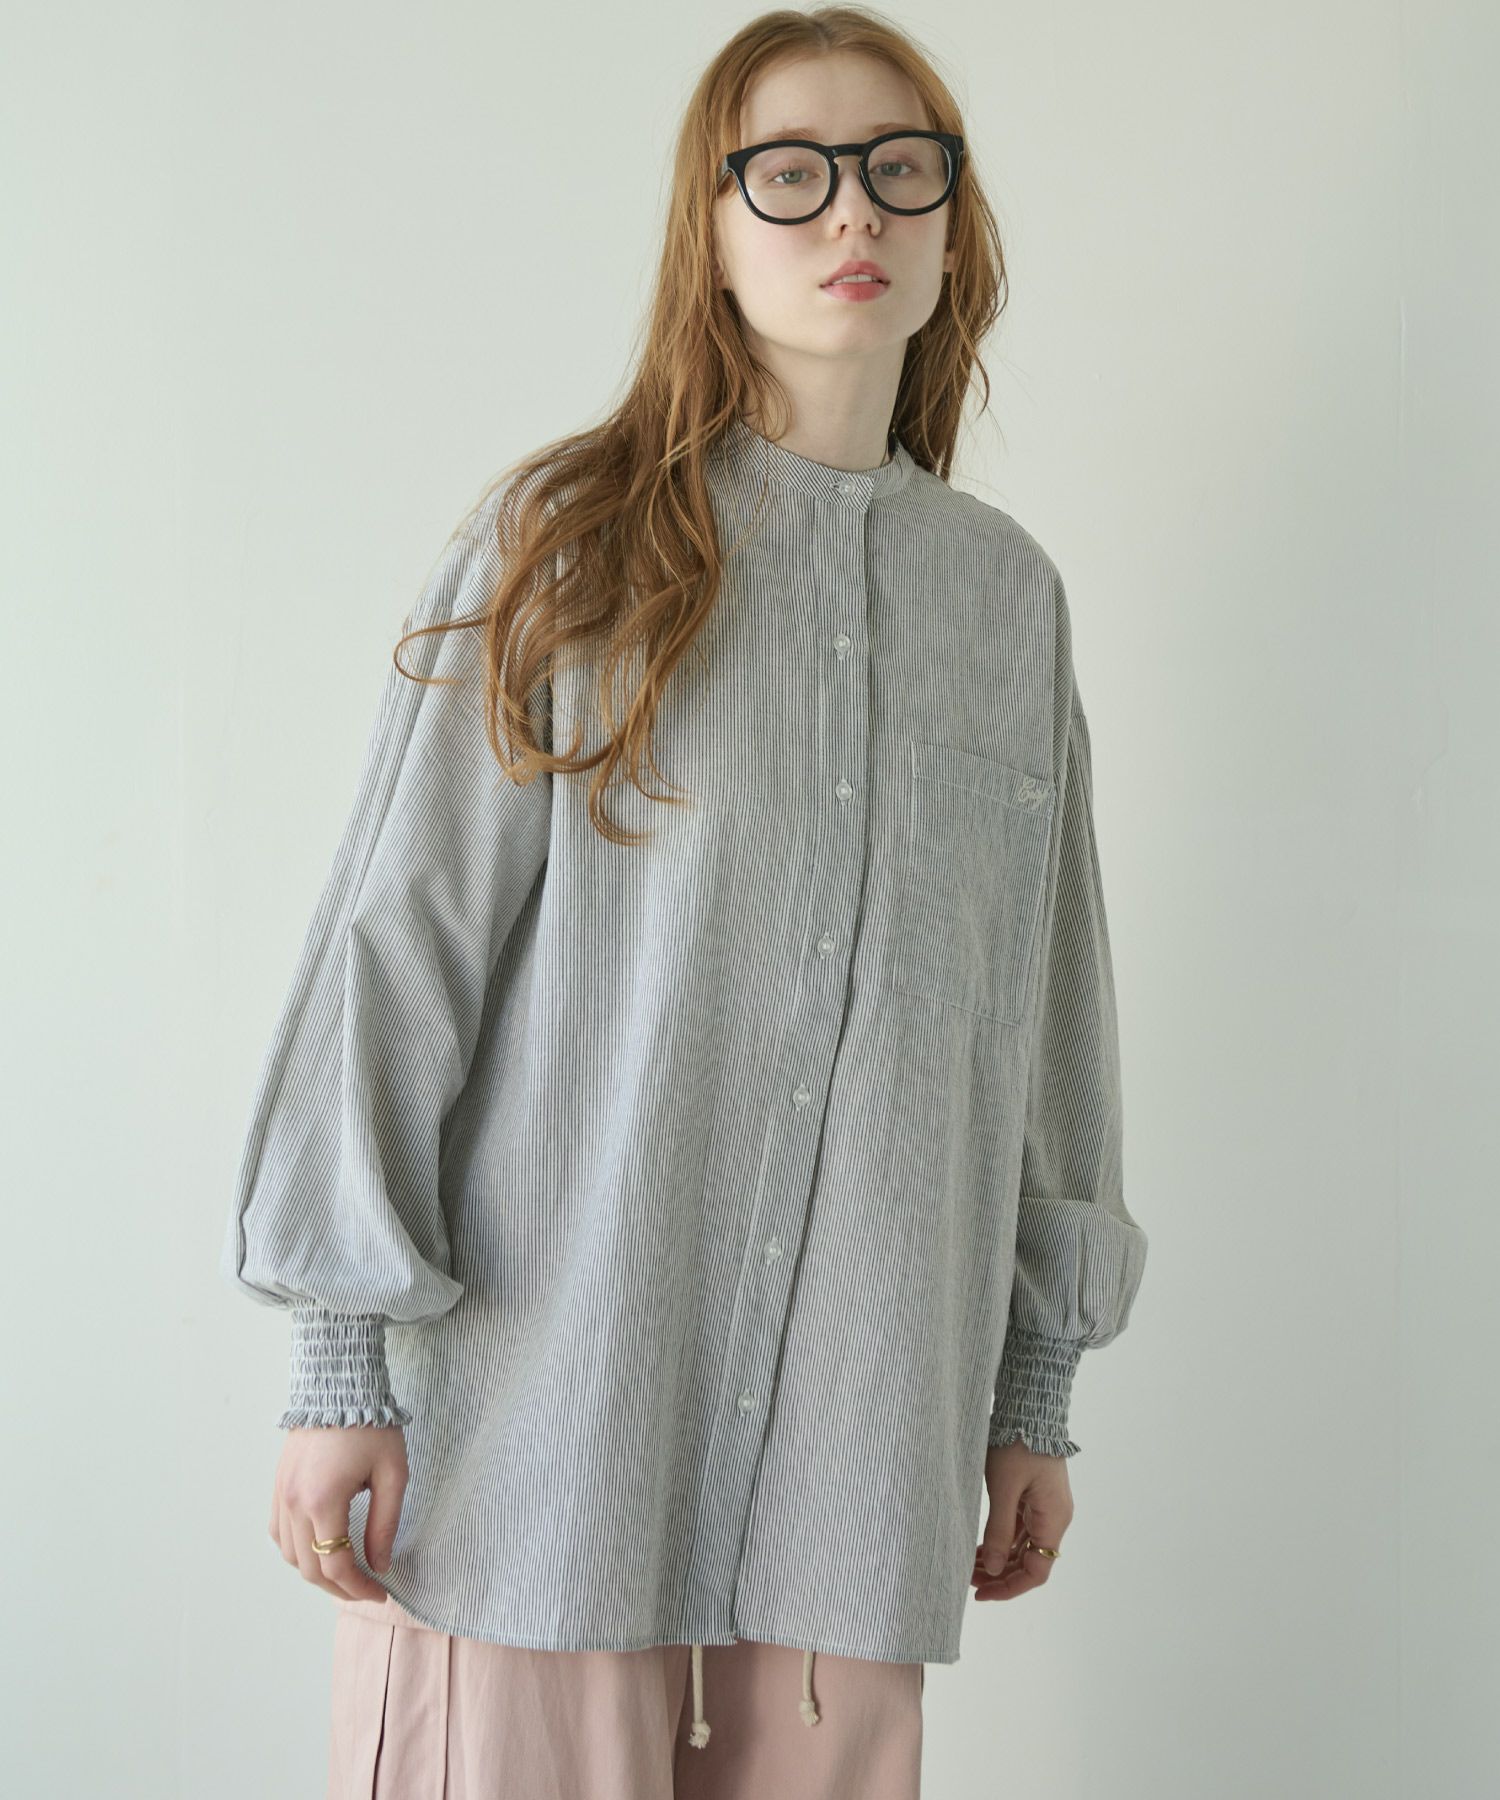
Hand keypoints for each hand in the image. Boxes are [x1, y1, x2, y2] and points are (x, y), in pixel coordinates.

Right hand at [269, 1424, 408, 1602]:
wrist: (339, 1386)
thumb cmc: (371, 1426)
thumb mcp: (392, 1474)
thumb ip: (384, 1524)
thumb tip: (379, 1564)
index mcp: (323, 1501)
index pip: (336, 1564)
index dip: (358, 1587)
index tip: (380, 1591)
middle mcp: (294, 1503)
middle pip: (310, 1568)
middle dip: (339, 1587)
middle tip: (366, 1589)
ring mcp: (281, 1495)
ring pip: (290, 1555)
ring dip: (317, 1571)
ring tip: (346, 1573)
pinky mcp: (278, 1486)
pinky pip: (279, 1534)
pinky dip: (297, 1550)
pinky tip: (320, 1549)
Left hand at [971, 1438, 1073, 1602]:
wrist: (1030, 1408)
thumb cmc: (1018, 1445)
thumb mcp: (1004, 1489)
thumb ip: (999, 1531)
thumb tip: (993, 1569)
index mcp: (1053, 1519)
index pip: (1037, 1571)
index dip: (1009, 1588)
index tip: (981, 1593)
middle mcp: (1054, 1518)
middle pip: (1030, 1561)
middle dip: (1000, 1575)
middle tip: (968, 1580)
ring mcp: (1046, 1507)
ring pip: (1023, 1546)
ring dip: (999, 1558)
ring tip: (969, 1565)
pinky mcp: (1036, 1496)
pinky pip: (1021, 1528)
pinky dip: (1002, 1540)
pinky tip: (980, 1545)